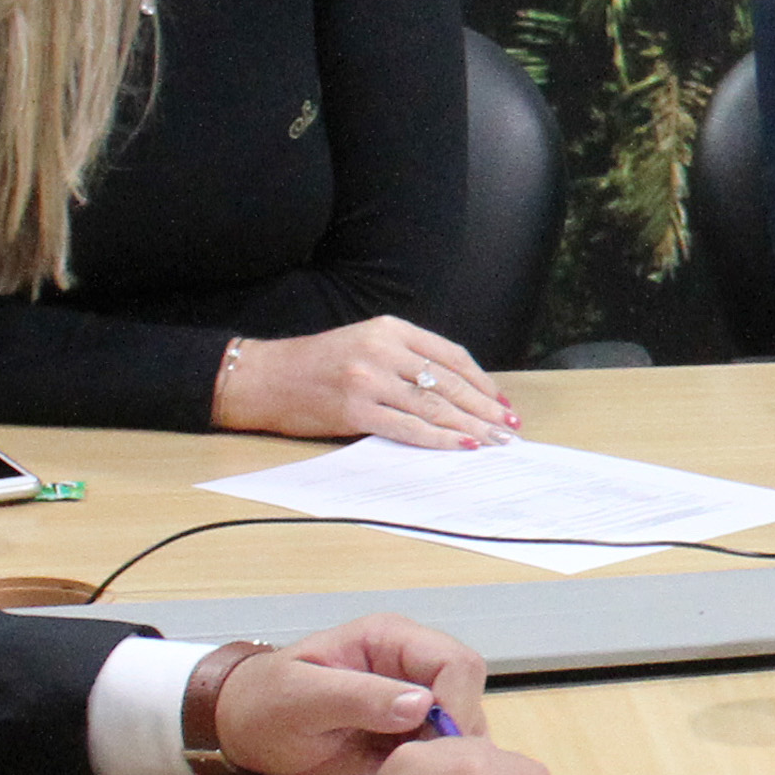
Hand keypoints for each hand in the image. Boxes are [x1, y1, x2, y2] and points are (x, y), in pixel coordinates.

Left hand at [207, 614, 488, 774]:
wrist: (239, 731)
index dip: (458, 703)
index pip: (455, 662)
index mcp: (389, 640)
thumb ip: (362, 698)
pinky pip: (433, 754)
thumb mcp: (304, 698)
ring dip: (439, 760)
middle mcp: (408, 666)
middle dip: (454, 736)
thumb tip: (424, 706)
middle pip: (465, 696)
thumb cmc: (264, 704)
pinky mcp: (402, 735)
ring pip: (456, 729)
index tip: (439, 747)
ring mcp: (407, 702)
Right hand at [216, 314, 517, 445]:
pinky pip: (408, 427)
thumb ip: (405, 360)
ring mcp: (368, 379)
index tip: (502, 402)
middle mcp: (382, 349)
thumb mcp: (365, 344)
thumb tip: (456, 393)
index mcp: (390, 328)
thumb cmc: (317, 365)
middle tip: (510, 428)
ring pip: (433, 405)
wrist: (264, 378)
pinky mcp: (355, 409)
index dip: (482, 381)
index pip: (450, 355)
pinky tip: (461, 446)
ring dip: (471, 426)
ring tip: (495, 441)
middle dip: (485, 407)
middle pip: (448, 382)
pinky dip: (439, 439)